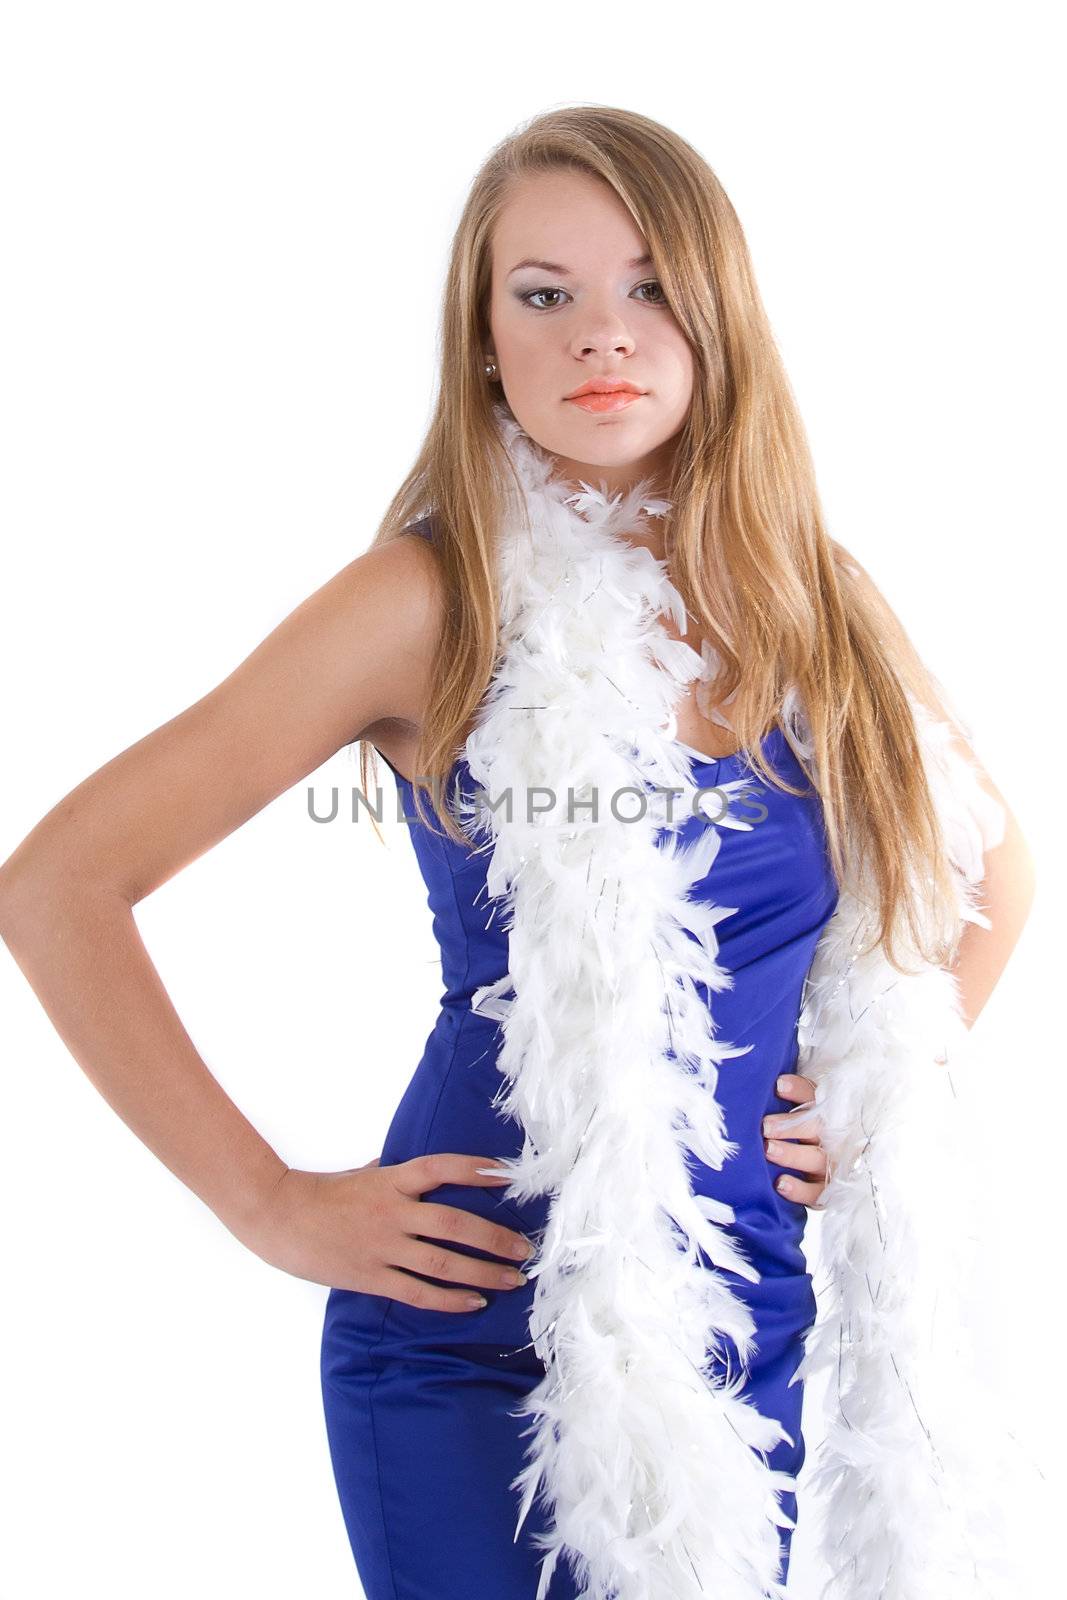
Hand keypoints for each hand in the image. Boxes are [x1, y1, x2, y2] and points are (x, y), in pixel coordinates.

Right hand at [240, 1152, 534, 1311]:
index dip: (476, 1168)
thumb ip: (396, 1176)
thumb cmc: (322, 1193)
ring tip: (513, 1278)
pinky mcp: (371, 1277)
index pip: (442, 1168)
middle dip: (496, 1238)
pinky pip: (418, 1292)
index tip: (508, 1174)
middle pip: (455, 1224)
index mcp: (391, 1180)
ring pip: (444, 1263)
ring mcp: (383, 1247)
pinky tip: (474, 1302)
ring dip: (483, 1272)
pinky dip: (450, 1300)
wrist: (278, 1216)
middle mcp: (392, 1212)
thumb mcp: (363, 1174)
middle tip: (526, 1248)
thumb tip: (427, 1175)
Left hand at [762, 1074, 829, 1207]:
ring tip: (768, 1150)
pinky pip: (816, 1192)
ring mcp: (830, 1164)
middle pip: (816, 1127)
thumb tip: (750, 1087)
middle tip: (766, 1126)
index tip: (778, 1085)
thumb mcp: (793, 1115)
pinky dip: (799, 1189)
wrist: (818, 1170)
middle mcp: (830, 1137)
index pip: (814, 1097)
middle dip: (791, 1125)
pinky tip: (780, 1184)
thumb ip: (778, 1104)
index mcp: (823, 1113)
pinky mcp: (825, 1190)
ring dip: (792, 1154)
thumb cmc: (795, 1134)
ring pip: (816, 1158)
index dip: (798, 1090)